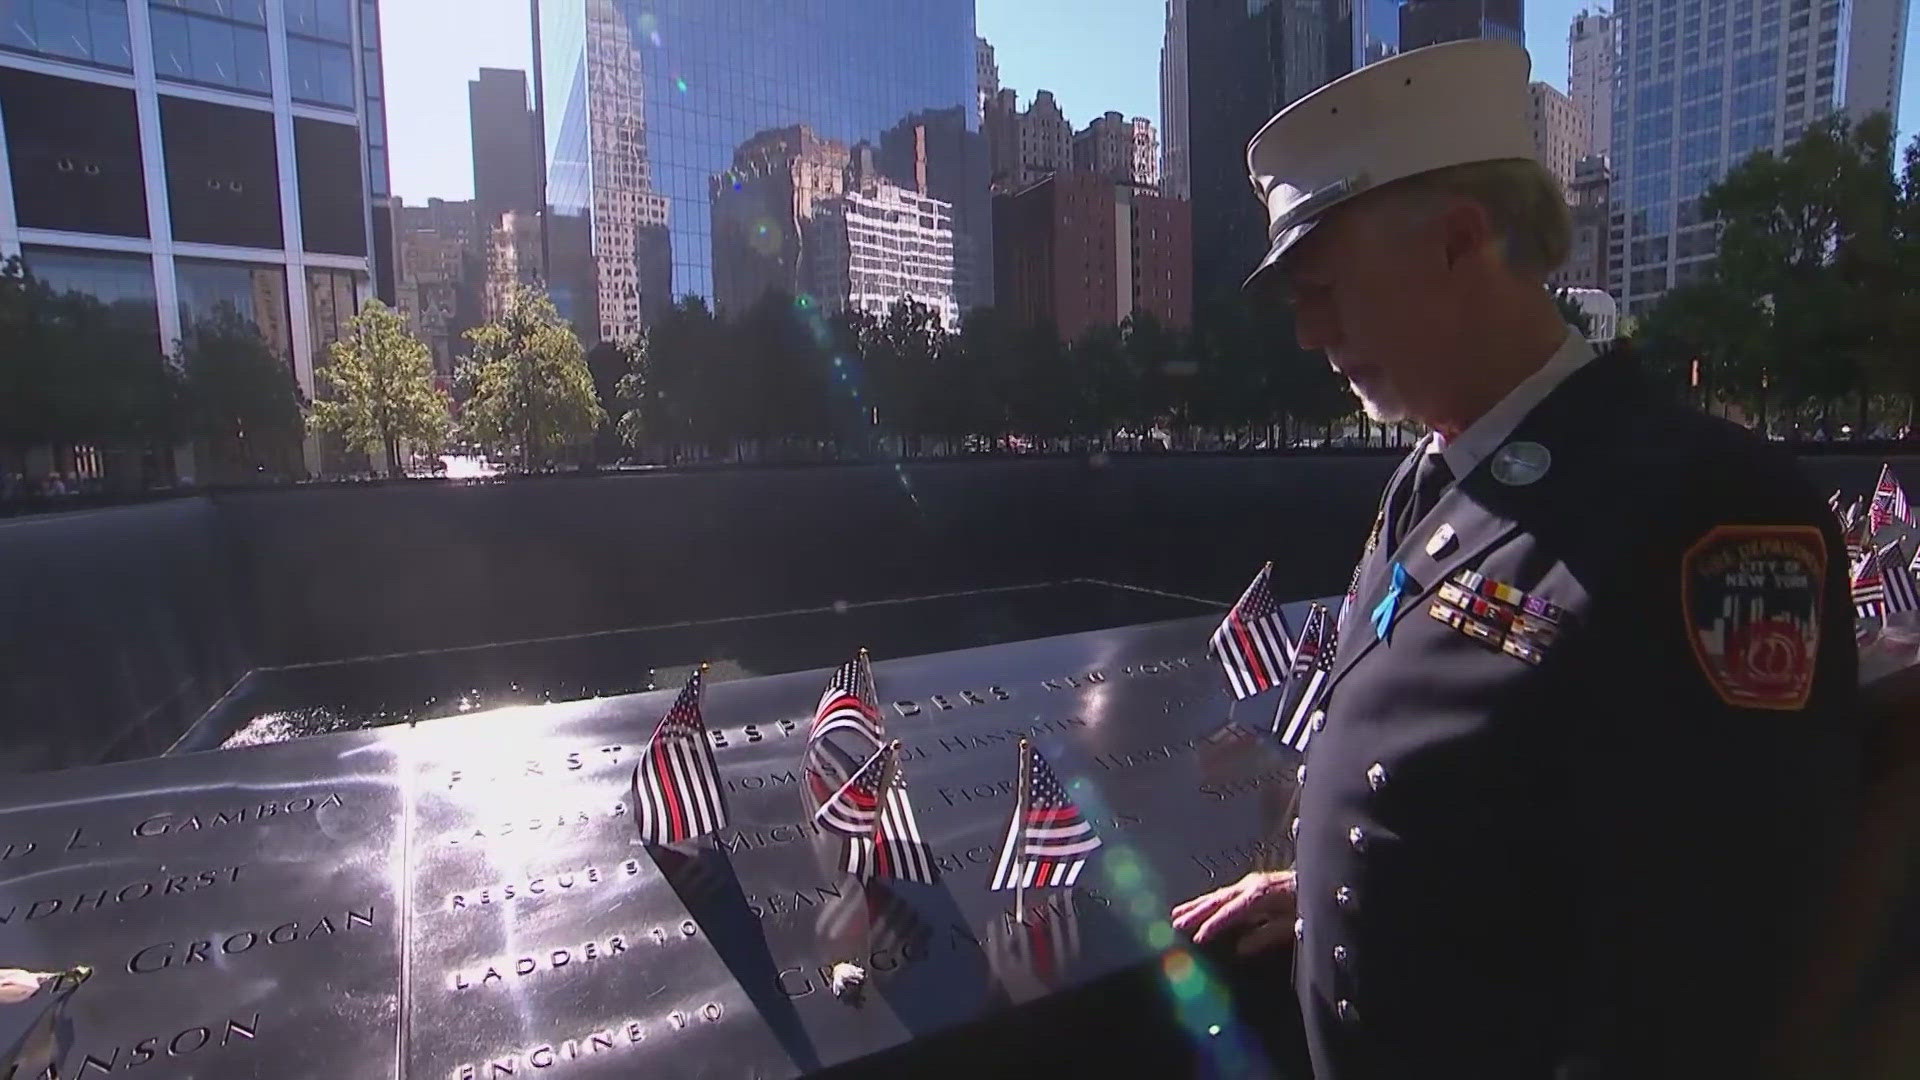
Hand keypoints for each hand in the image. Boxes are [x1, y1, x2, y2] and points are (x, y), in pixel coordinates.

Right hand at [1170, 870, 1297, 953]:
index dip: (1213, 925)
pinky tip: (1197, 906)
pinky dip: (1207, 901)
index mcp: (1260, 894)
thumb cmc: (1308, 905)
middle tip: (1176, 924)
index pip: (1231, 911)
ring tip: (1176, 914)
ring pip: (1217, 895)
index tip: (1197, 938)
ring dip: (1196, 905)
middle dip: (1196, 912)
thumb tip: (1240, 949)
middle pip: (1218, 900)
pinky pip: (1224, 894)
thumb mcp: (1291, 924)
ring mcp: (1249, 883)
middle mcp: (1251, 885)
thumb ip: (1266, 936)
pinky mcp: (1250, 885)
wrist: (1322, 882)